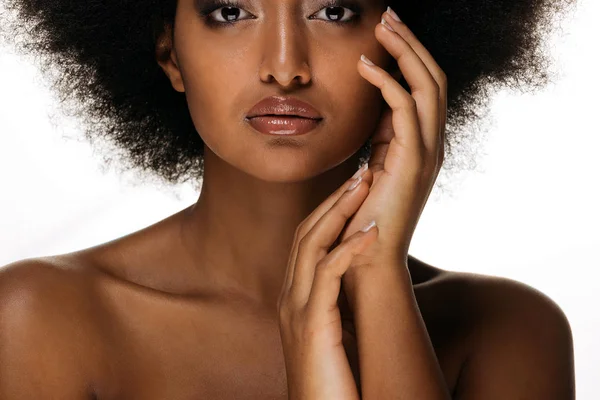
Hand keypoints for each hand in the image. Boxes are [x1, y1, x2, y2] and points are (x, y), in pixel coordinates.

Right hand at [277, 168, 377, 399]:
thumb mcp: (333, 335)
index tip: (355, 188)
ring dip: (340, 212)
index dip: (329, 210)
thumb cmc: (334, 383)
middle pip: (306, 233)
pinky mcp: (311, 326)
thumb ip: (336, 305)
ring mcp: (296, 310)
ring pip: (312, 245)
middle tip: (361, 172)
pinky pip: (328, 275)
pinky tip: (371, 232)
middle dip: (334, 199)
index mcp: (295, 298)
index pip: (307, 241)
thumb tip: (356, 281)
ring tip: (366, 186)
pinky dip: (349, 249)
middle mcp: (290, 298)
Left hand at [341, 10, 447, 284]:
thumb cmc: (366, 215)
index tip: (388, 32)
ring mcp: (427, 153)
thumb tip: (376, 108)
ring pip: (427, 86)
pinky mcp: (413, 162)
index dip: (410, 56)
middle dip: (412, 43)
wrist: (369, 256)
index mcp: (424, 144)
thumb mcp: (376, 167)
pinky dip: (387, 82)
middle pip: (433, 78)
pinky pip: (405, 109)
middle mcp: (432, 144)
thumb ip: (382, 138)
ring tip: (383, 26)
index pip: (426, 88)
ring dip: (405, 52)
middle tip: (390, 16)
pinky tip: (365, 67)